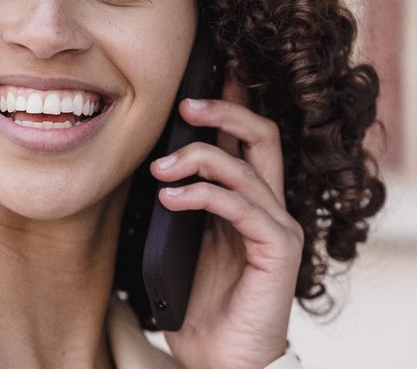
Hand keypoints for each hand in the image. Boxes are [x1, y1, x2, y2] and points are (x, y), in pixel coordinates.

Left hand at [151, 83, 302, 368]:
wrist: (219, 357)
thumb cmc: (195, 303)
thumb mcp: (174, 240)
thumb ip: (171, 202)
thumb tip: (138, 164)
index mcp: (245, 199)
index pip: (245, 137)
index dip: (228, 102)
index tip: (197, 76)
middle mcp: (268, 205)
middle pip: (261, 134)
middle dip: (224, 109)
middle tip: (184, 104)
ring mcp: (278, 225)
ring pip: (247, 165)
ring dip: (197, 157)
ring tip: (158, 171)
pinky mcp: (279, 249)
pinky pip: (243, 205)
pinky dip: (204, 194)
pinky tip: (171, 197)